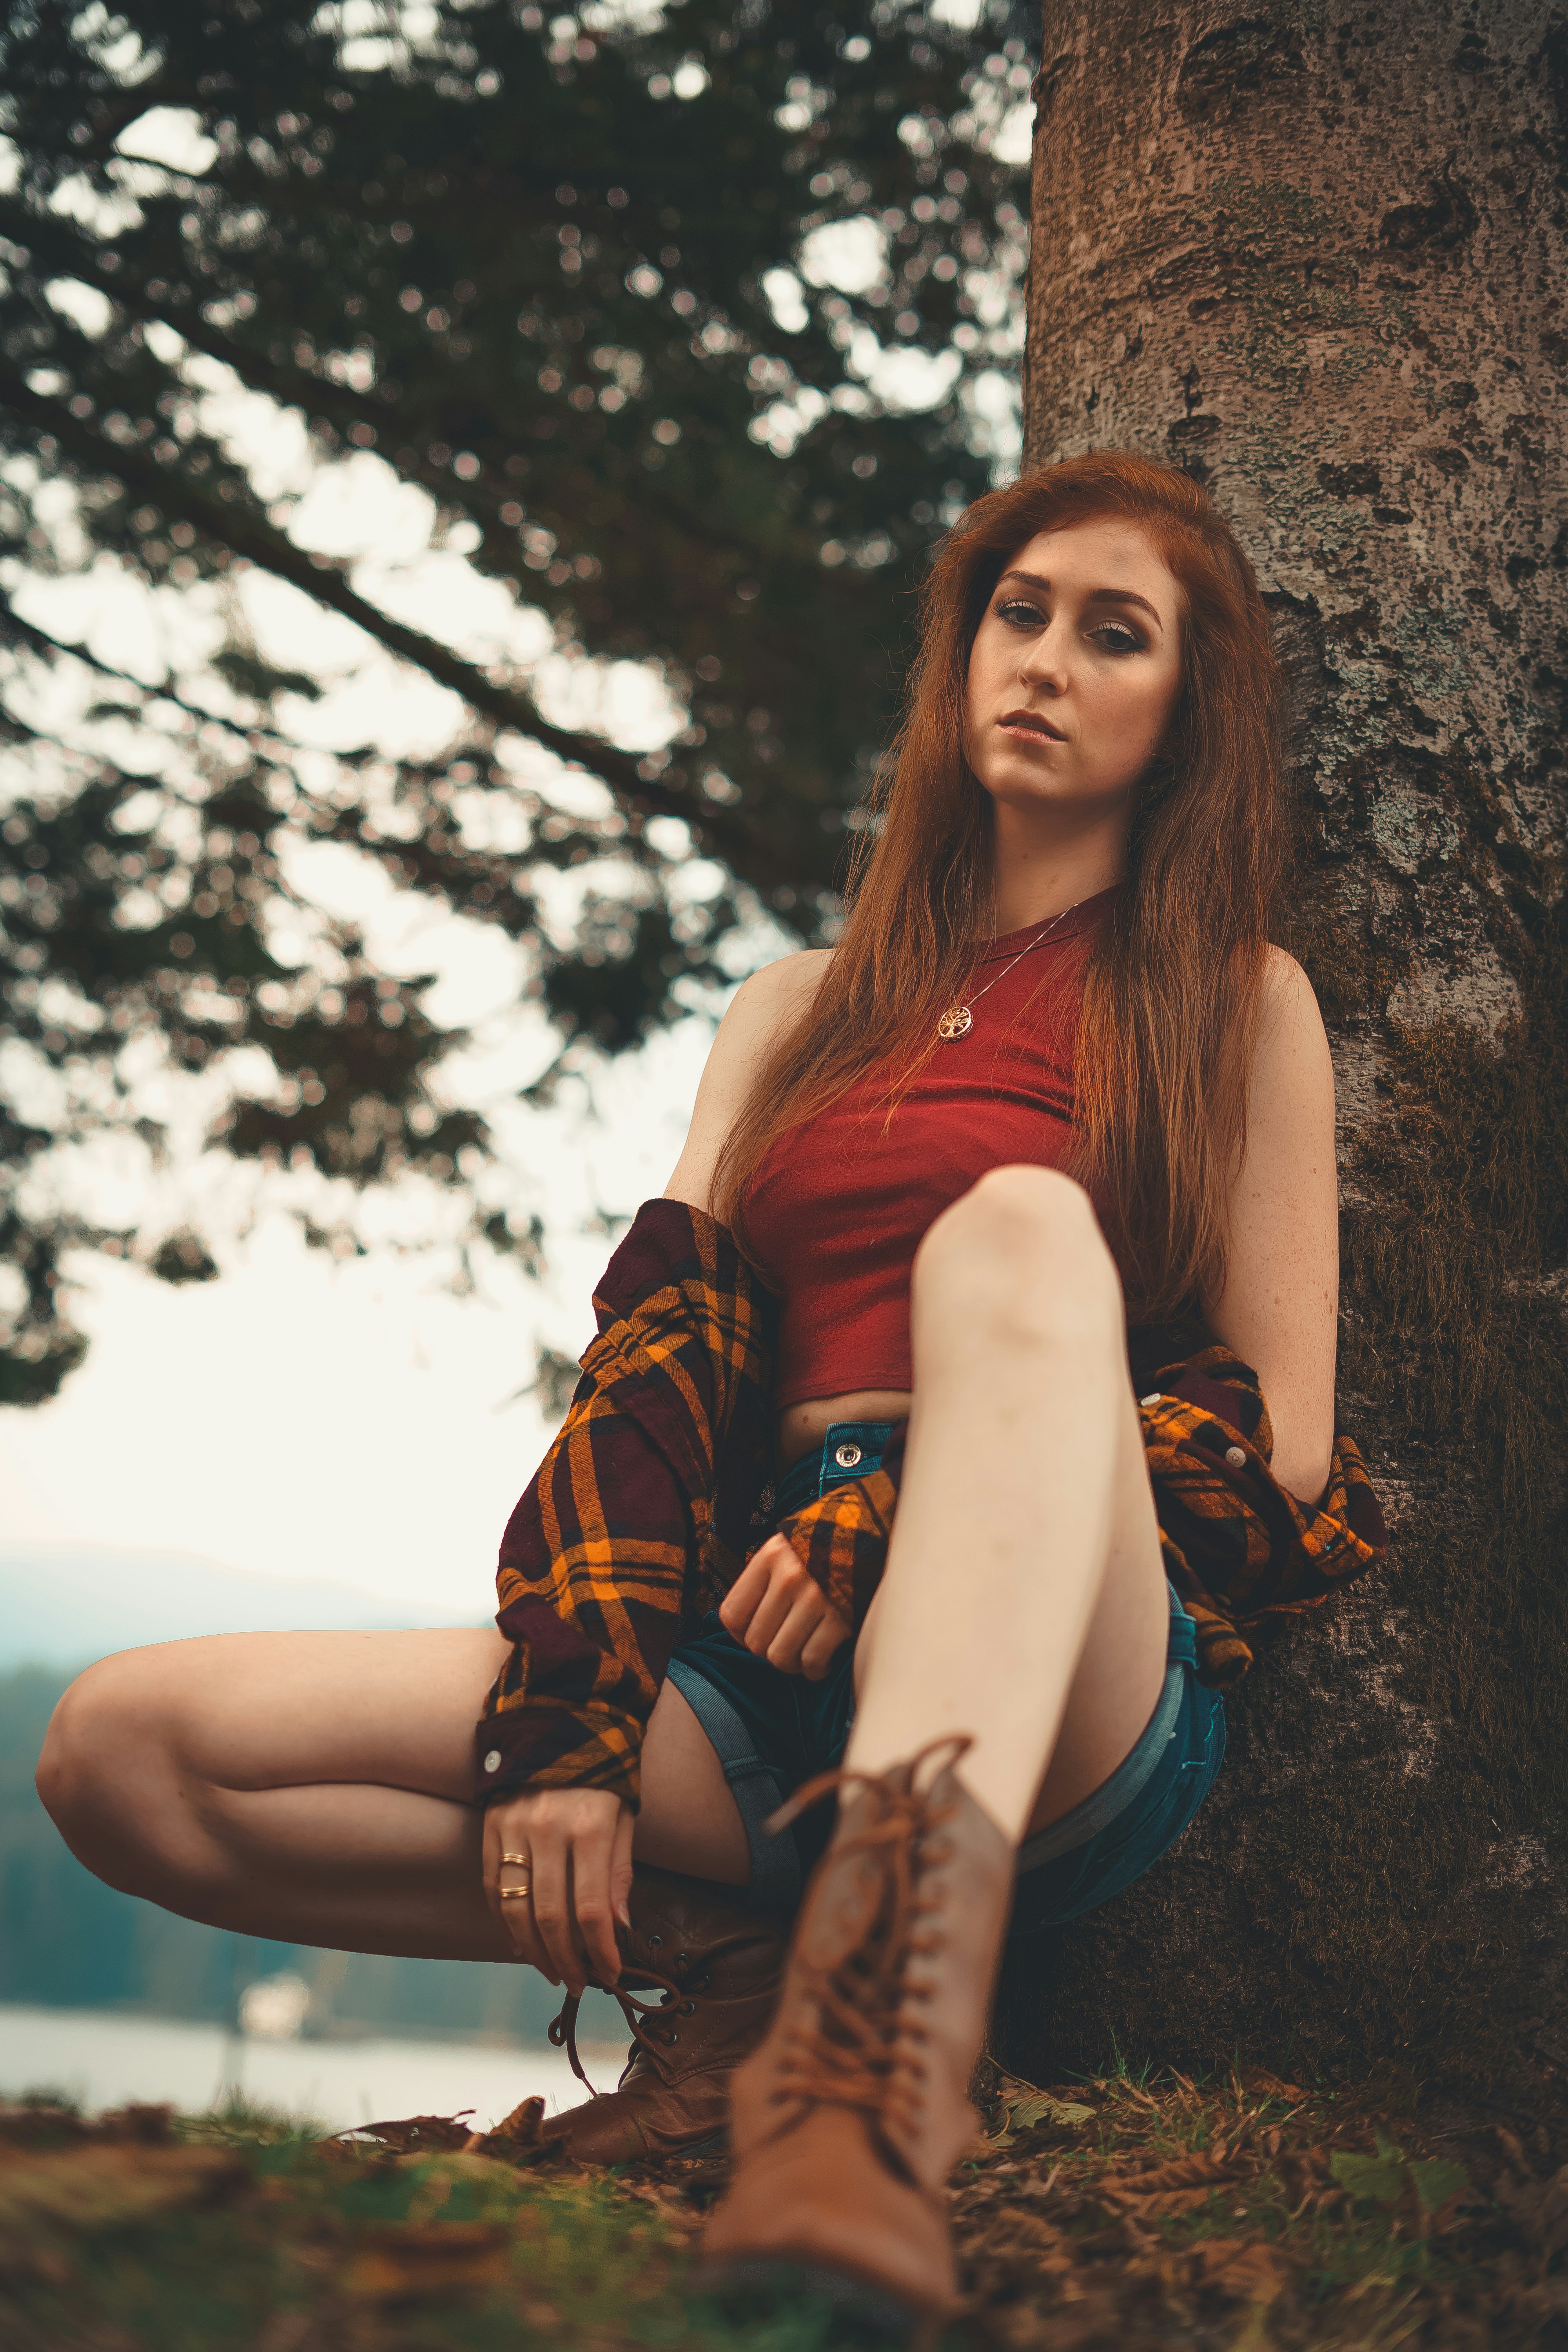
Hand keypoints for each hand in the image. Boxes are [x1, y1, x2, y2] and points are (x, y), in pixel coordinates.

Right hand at [483, 1786, 633, 1996]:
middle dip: (566, 1961)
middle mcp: (548, 1829)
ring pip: (515, 1908)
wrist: (561, 1723)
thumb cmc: (602, 1777)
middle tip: (578, 1984)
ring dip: (533, 1950)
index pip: (592, 1909)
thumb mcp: (624, 1819)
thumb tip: (619, 1930)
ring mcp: (513, 1827)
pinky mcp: (490, 1825)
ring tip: (552, 1971)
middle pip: (550, 1916)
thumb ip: (619, 1874)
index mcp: (590, 1827)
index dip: (601, 1951)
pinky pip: (491, 1887)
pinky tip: (522, 1942)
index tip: (611, 1975)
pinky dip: (505, 1922)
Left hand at [719, 1532, 851, 1679]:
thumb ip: (761, 1583)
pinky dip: (815, 1669)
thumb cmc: (820, 1552)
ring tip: (802, 1655)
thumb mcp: (784, 1552)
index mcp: (769, 1559)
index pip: (732, 1614)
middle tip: (784, 1645)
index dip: (739, 1634)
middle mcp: (788, 1577)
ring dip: (791, 1664)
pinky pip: (813, 1660)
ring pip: (781, 1656)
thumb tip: (742, 1630)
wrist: (870, 1541)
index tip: (755, 1634)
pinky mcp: (840, 1618)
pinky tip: (822, 1661)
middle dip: (768, 1652)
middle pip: (756, 1641)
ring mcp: (815, 1598)